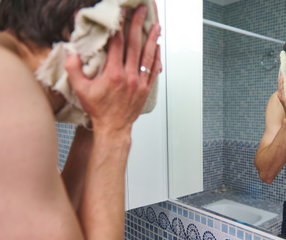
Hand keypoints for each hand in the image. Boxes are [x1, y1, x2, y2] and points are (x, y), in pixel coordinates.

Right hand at [65, 2, 161, 134]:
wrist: (114, 128)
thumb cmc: (98, 110)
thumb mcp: (81, 90)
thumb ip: (74, 70)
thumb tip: (72, 53)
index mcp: (113, 74)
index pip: (117, 44)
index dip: (118, 26)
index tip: (120, 14)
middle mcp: (129, 76)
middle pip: (135, 45)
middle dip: (138, 25)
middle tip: (142, 11)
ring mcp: (140, 82)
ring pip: (148, 56)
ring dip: (152, 39)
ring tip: (156, 25)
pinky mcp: (146, 89)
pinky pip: (154, 70)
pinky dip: (156, 57)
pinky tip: (158, 47)